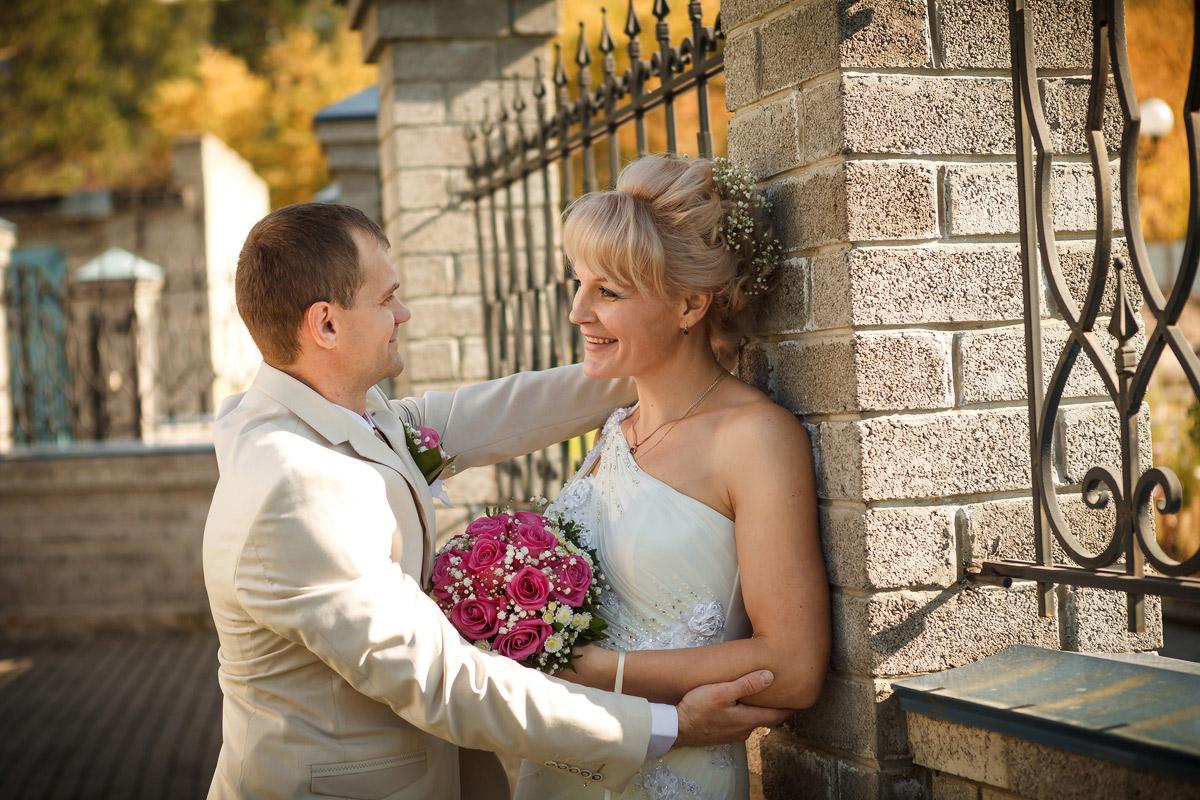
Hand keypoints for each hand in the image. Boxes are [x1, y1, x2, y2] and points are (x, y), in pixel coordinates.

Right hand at [674, 671, 794, 746]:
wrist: (677, 727)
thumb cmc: (698, 708)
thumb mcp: (722, 692)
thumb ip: (747, 684)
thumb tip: (770, 676)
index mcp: (748, 720)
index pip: (777, 715)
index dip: (789, 707)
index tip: (800, 698)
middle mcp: (744, 730)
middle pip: (765, 717)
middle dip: (774, 706)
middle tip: (782, 692)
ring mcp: (733, 734)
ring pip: (751, 720)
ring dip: (757, 709)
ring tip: (760, 695)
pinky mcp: (723, 734)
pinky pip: (739, 722)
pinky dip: (744, 713)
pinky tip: (738, 705)